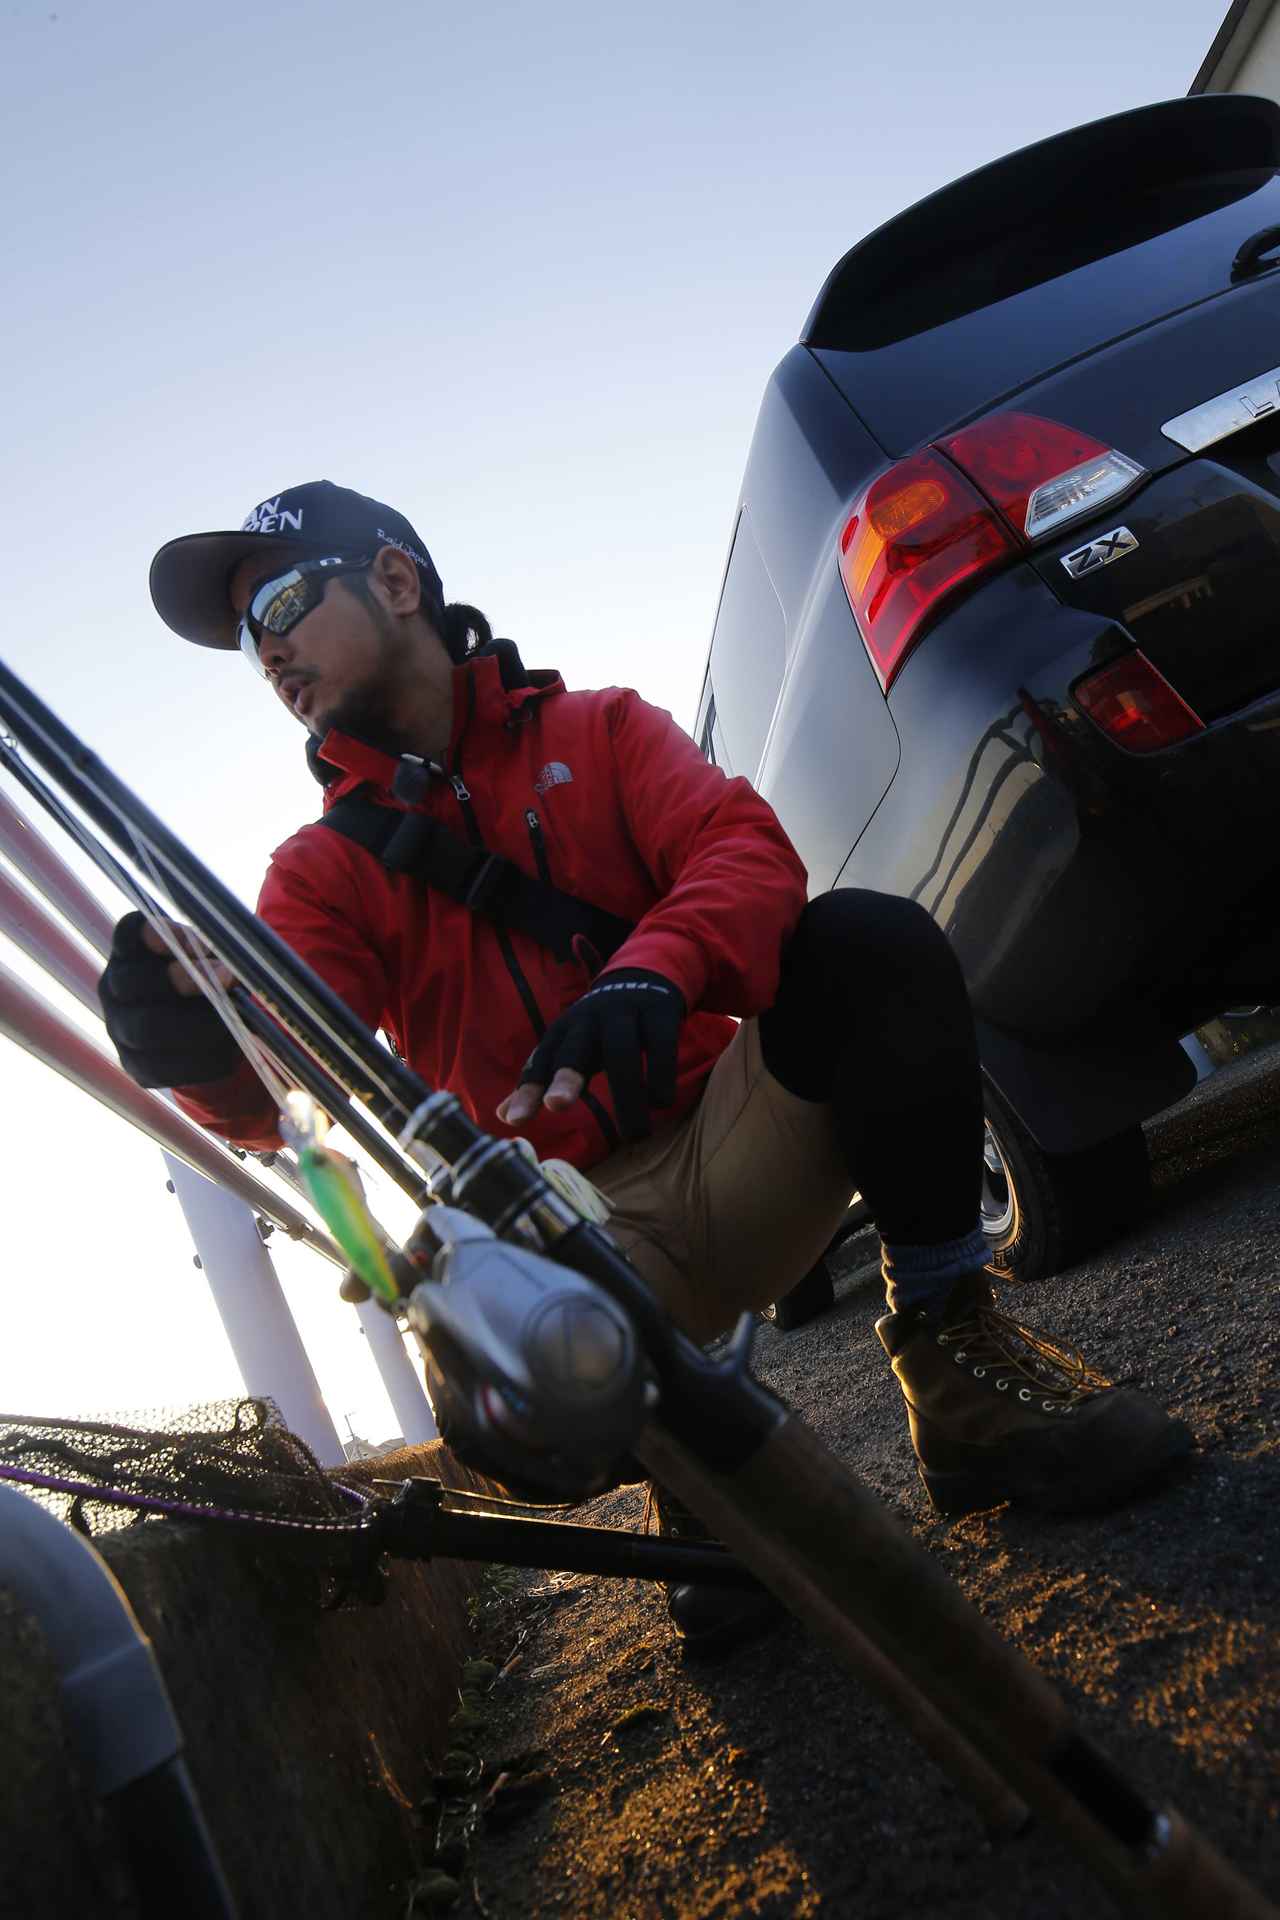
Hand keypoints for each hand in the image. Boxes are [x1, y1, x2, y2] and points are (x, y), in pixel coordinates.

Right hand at [98, 910, 240, 1087]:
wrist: (205, 1032)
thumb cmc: (209, 980)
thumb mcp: (213, 957)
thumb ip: (215, 956)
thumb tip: (224, 973)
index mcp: (132, 952)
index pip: (129, 933)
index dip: (151, 932)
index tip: (182, 937)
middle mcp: (115, 989)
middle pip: (131, 983)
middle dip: (181, 980)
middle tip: (226, 978)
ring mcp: (121, 1031)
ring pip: (147, 1030)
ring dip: (198, 1024)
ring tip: (234, 1019)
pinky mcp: (140, 1069)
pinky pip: (168, 1067)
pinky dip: (205, 1057)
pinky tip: (230, 1047)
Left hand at [497, 968, 684, 1141]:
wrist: (643, 977)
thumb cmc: (599, 1027)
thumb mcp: (568, 1048)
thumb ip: (540, 1080)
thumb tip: (500, 1116)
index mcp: (563, 1032)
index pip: (540, 1062)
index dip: (527, 1090)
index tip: (514, 1121)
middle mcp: (588, 1020)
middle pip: (574, 1049)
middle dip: (565, 1077)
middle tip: (556, 1106)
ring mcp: (624, 1013)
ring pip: (622, 1054)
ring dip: (627, 1095)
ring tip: (635, 1135)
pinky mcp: (658, 1012)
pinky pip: (660, 1046)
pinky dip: (661, 1076)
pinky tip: (661, 1103)